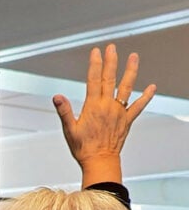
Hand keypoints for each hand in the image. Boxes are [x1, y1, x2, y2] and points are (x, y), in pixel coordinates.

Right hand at [53, 44, 155, 186]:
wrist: (100, 161)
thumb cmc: (83, 148)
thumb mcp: (69, 129)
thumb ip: (64, 111)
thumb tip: (57, 97)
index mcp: (93, 106)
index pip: (94, 79)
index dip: (95, 64)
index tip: (96, 52)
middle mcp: (108, 106)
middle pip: (110, 78)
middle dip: (111, 61)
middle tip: (112, 48)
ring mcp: (119, 112)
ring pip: (127, 87)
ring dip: (131, 71)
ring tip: (134, 57)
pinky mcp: (127, 120)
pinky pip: (138, 106)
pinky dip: (146, 96)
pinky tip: (152, 87)